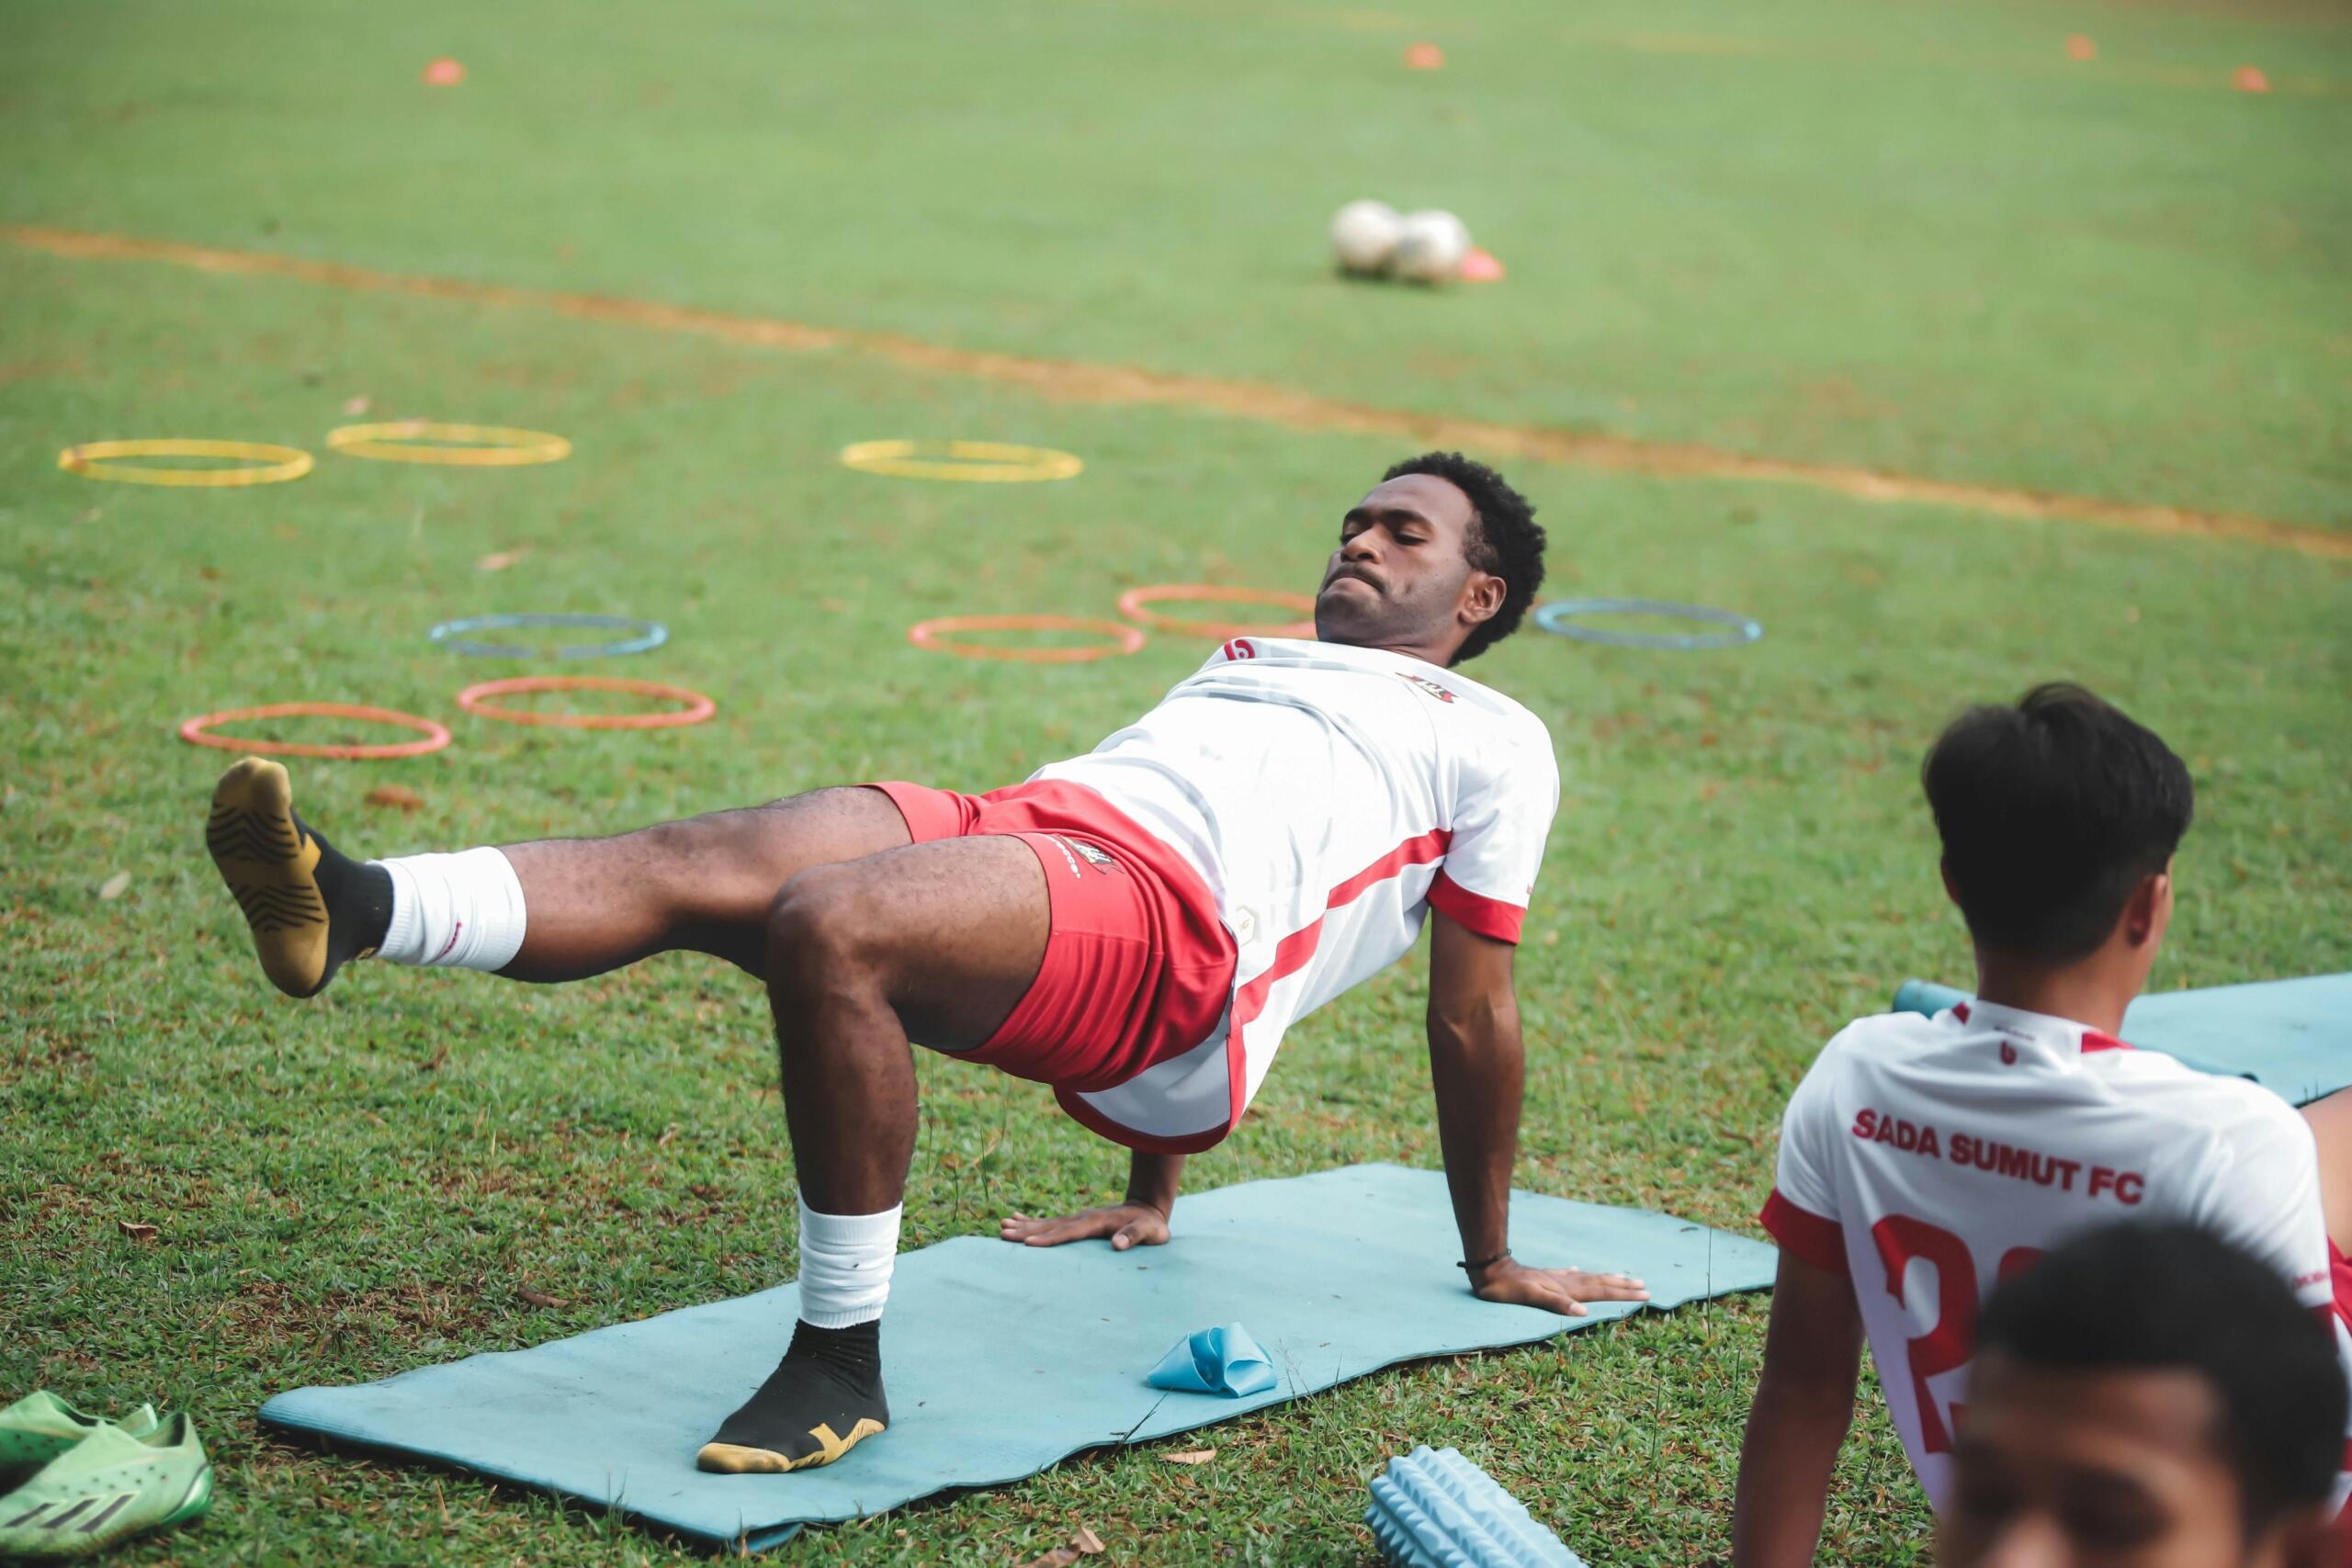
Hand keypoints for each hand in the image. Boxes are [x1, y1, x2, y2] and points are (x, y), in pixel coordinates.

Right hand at [998, 1201, 1170, 1250]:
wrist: (1147, 1209)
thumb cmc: (1150, 1225)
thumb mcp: (1149, 1231)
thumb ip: (1134, 1236)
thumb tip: (1118, 1244)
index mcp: (1097, 1222)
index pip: (1069, 1232)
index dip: (1050, 1238)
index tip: (1028, 1243)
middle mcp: (1083, 1218)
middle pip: (1051, 1225)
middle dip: (1026, 1229)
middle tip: (1003, 1231)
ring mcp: (1079, 1218)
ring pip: (1047, 1222)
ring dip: (1025, 1224)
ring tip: (1002, 1224)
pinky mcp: (1077, 1222)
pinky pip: (1051, 1223)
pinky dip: (1033, 1221)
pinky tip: (1017, 1219)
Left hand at [1469, 1255, 1648, 1316]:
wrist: (1490, 1270)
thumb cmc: (1508, 1288)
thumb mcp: (1531, 1297)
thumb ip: (1556, 1303)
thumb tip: (1584, 1312)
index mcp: (1566, 1289)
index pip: (1601, 1291)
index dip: (1623, 1293)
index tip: (1644, 1293)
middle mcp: (1565, 1281)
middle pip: (1600, 1283)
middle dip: (1622, 1285)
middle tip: (1644, 1286)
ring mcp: (1556, 1277)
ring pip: (1588, 1277)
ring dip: (1606, 1278)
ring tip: (1622, 1276)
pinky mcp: (1545, 1276)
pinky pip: (1569, 1275)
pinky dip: (1578, 1274)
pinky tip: (1578, 1270)